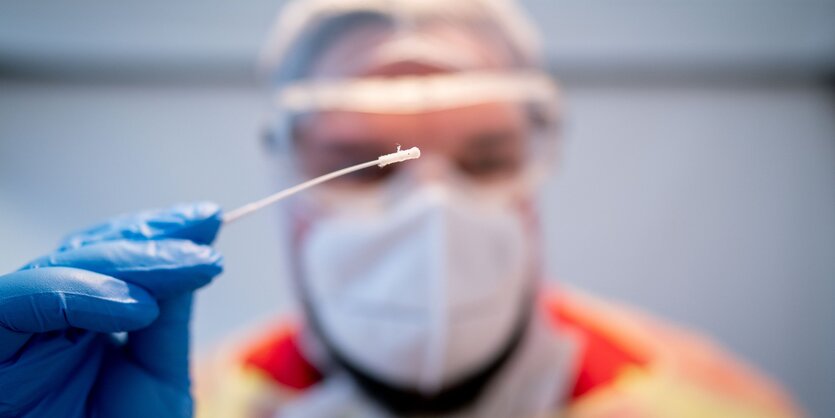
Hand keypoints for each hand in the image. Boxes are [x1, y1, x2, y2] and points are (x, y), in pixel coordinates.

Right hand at [0, 202, 223, 417]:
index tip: (208, 216)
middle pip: (84, 252)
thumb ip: (169, 314)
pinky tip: (136, 306)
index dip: (157, 232)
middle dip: (147, 238)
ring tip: (186, 266)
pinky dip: (75, 293)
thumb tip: (199, 245)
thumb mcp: (157, 377)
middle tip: (202, 227)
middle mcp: (43, 323)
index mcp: (84, 324)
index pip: (113, 259)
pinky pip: (18, 302)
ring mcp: (13, 334)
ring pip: (55, 267)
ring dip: (125, 261)